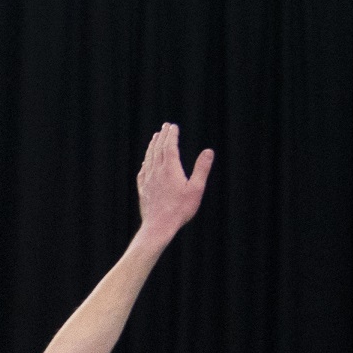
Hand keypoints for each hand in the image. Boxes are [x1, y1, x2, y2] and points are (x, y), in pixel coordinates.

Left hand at [134, 122, 213, 240]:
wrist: (158, 226)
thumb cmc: (180, 209)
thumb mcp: (196, 188)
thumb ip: (202, 168)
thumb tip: (209, 151)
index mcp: (170, 169)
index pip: (170, 147)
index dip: (171, 135)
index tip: (173, 126)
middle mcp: (156, 172)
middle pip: (158, 149)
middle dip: (162, 136)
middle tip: (165, 126)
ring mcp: (148, 180)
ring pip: (149, 158)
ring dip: (153, 146)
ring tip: (155, 138)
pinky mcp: (143, 189)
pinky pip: (143, 170)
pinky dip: (147, 161)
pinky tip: (147, 161)